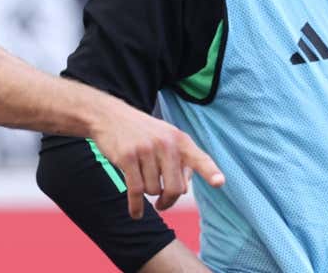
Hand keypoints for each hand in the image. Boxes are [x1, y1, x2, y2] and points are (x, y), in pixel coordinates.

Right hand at [90, 106, 224, 218]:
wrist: (108, 116)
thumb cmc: (141, 131)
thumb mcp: (165, 137)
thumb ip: (180, 159)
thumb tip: (184, 187)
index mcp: (179, 139)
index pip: (199, 158)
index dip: (210, 172)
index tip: (219, 182)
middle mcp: (165, 144)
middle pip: (175, 188)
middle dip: (168, 199)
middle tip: (162, 202)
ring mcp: (146, 150)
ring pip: (153, 190)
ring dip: (148, 192)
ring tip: (141, 179)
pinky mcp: (127, 158)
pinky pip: (136, 191)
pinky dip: (136, 206)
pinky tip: (135, 213)